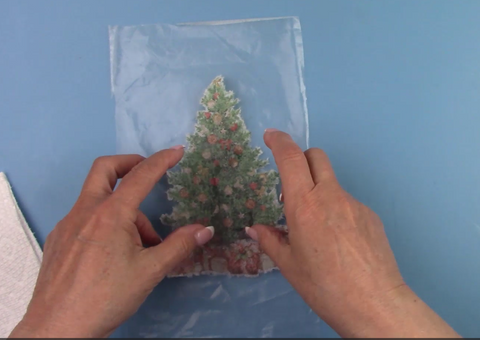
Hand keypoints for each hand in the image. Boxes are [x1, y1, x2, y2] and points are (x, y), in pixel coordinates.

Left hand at [9, 147, 213, 337]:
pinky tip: (113, 253)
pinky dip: (104, 222)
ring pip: (97, 199)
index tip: (177, 151)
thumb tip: (206, 229)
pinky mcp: (59, 238)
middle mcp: (86, 211)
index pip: (141, 175)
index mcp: (111, 214)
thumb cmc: (107, 296)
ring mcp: (68, 223)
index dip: (161, 160)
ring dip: (122, 209)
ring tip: (140, 245)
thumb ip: (179, 246)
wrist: (58, 328)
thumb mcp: (150, 271)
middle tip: (148, 174)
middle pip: (105, 168)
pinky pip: (85, 218)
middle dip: (129, 163)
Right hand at [247, 130, 459, 337]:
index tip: (271, 136)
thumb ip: (269, 240)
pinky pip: (347, 202)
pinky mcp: (370, 215)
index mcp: (304, 205)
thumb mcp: (289, 265)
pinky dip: (336, 209)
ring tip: (316, 227)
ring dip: (318, 190)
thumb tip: (253, 228)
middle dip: (301, 158)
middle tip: (292, 182)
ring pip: (332, 182)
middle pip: (316, 156)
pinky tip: (338, 241)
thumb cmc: (323, 286)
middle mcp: (330, 196)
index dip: (279, 141)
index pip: (291, 159)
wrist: (374, 304)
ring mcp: (354, 204)